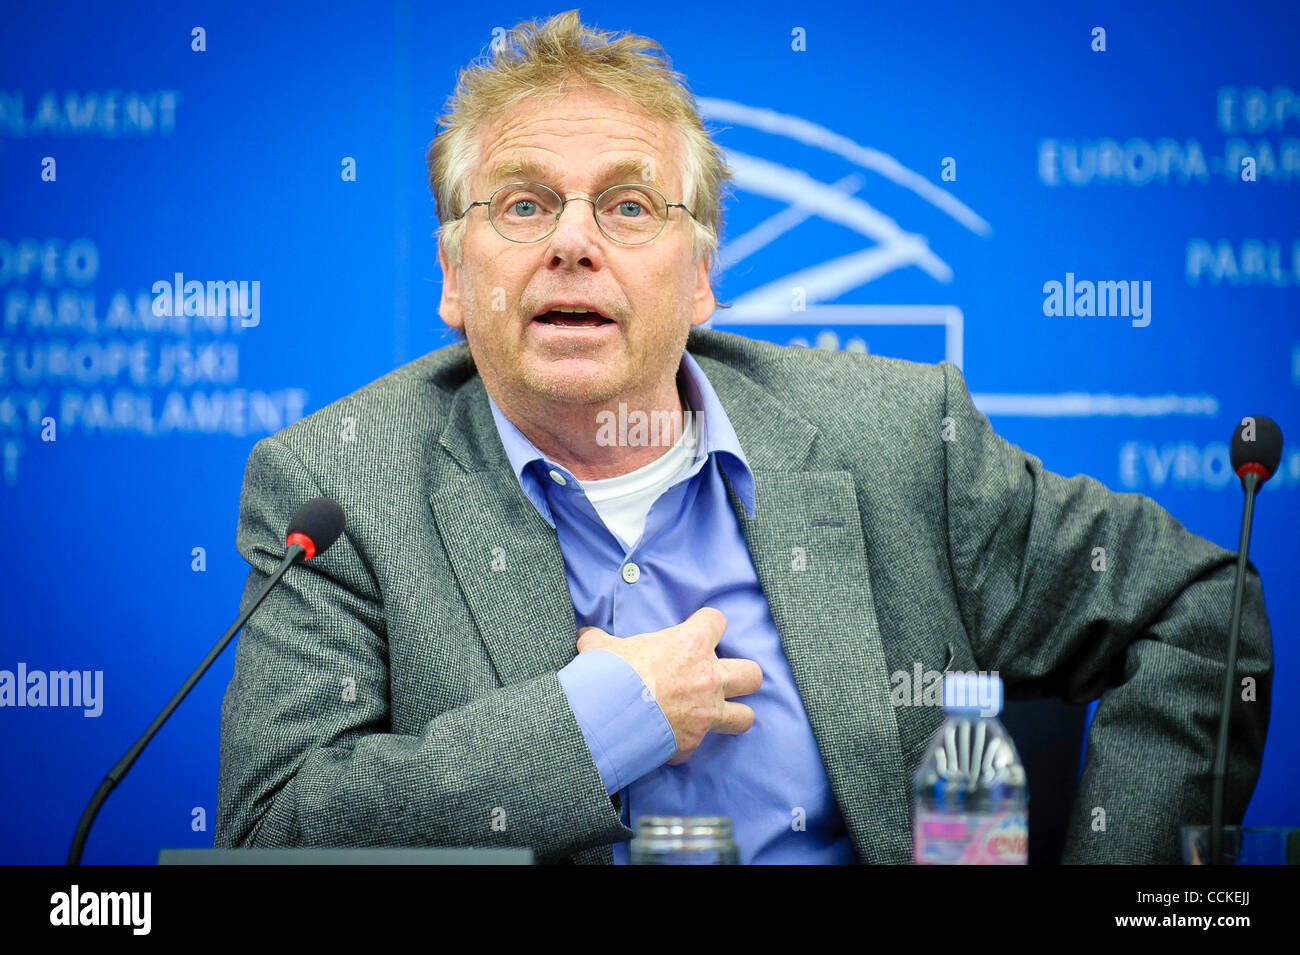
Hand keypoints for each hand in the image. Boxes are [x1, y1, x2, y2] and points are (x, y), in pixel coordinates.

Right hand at [576, 607, 761, 764]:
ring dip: (733, 715)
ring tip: (715, 713)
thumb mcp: (602, 647)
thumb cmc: (609, 674)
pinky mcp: (692, 742)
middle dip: (741, 676)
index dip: (708, 624)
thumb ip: (601, 640)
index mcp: (691, 644)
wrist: (605, 716)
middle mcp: (708, 678)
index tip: (699, 630)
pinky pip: (696, 746)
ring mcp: (705, 713)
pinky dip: (685, 744)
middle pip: (752, 674)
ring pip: (745, 717)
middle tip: (719, 677)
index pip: (717, 621)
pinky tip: (669, 740)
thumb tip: (585, 637)